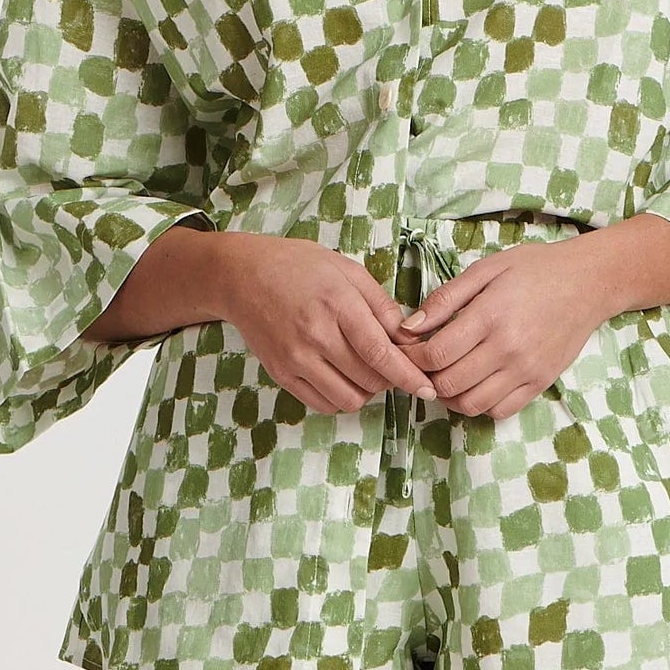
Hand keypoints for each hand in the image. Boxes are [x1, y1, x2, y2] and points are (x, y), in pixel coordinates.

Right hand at [219, 234, 440, 414]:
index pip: (381, 353)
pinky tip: (342, 375)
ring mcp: (295, 358)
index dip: (409, 376)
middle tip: (390, 362)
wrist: (241, 276)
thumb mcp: (346, 269)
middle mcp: (315, 335)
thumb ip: (381, 304)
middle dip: (390, 378)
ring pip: (348, 399)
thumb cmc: (298, 266)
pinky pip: (322, 403)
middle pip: (369, 380)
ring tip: (364, 368)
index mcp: (337, 305)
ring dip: (366, 391)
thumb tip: (410, 337)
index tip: (428, 388)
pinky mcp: (281, 374)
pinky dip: (340, 397)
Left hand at [390, 239, 606, 419]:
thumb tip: (409, 327)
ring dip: (450, 395)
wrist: (589, 282)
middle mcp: (508, 349)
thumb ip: (446, 298)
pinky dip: (479, 404)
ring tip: (446, 375)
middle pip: (449, 383)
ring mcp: (526, 370)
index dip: (412, 356)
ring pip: (471, 404)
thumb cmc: (535, 269)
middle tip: (422, 363)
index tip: (408, 348)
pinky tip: (475, 383)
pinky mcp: (540, 383)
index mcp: (490, 316)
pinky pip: (499, 411)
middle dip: (426, 377)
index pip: (436, 354)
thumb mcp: (487, 269)